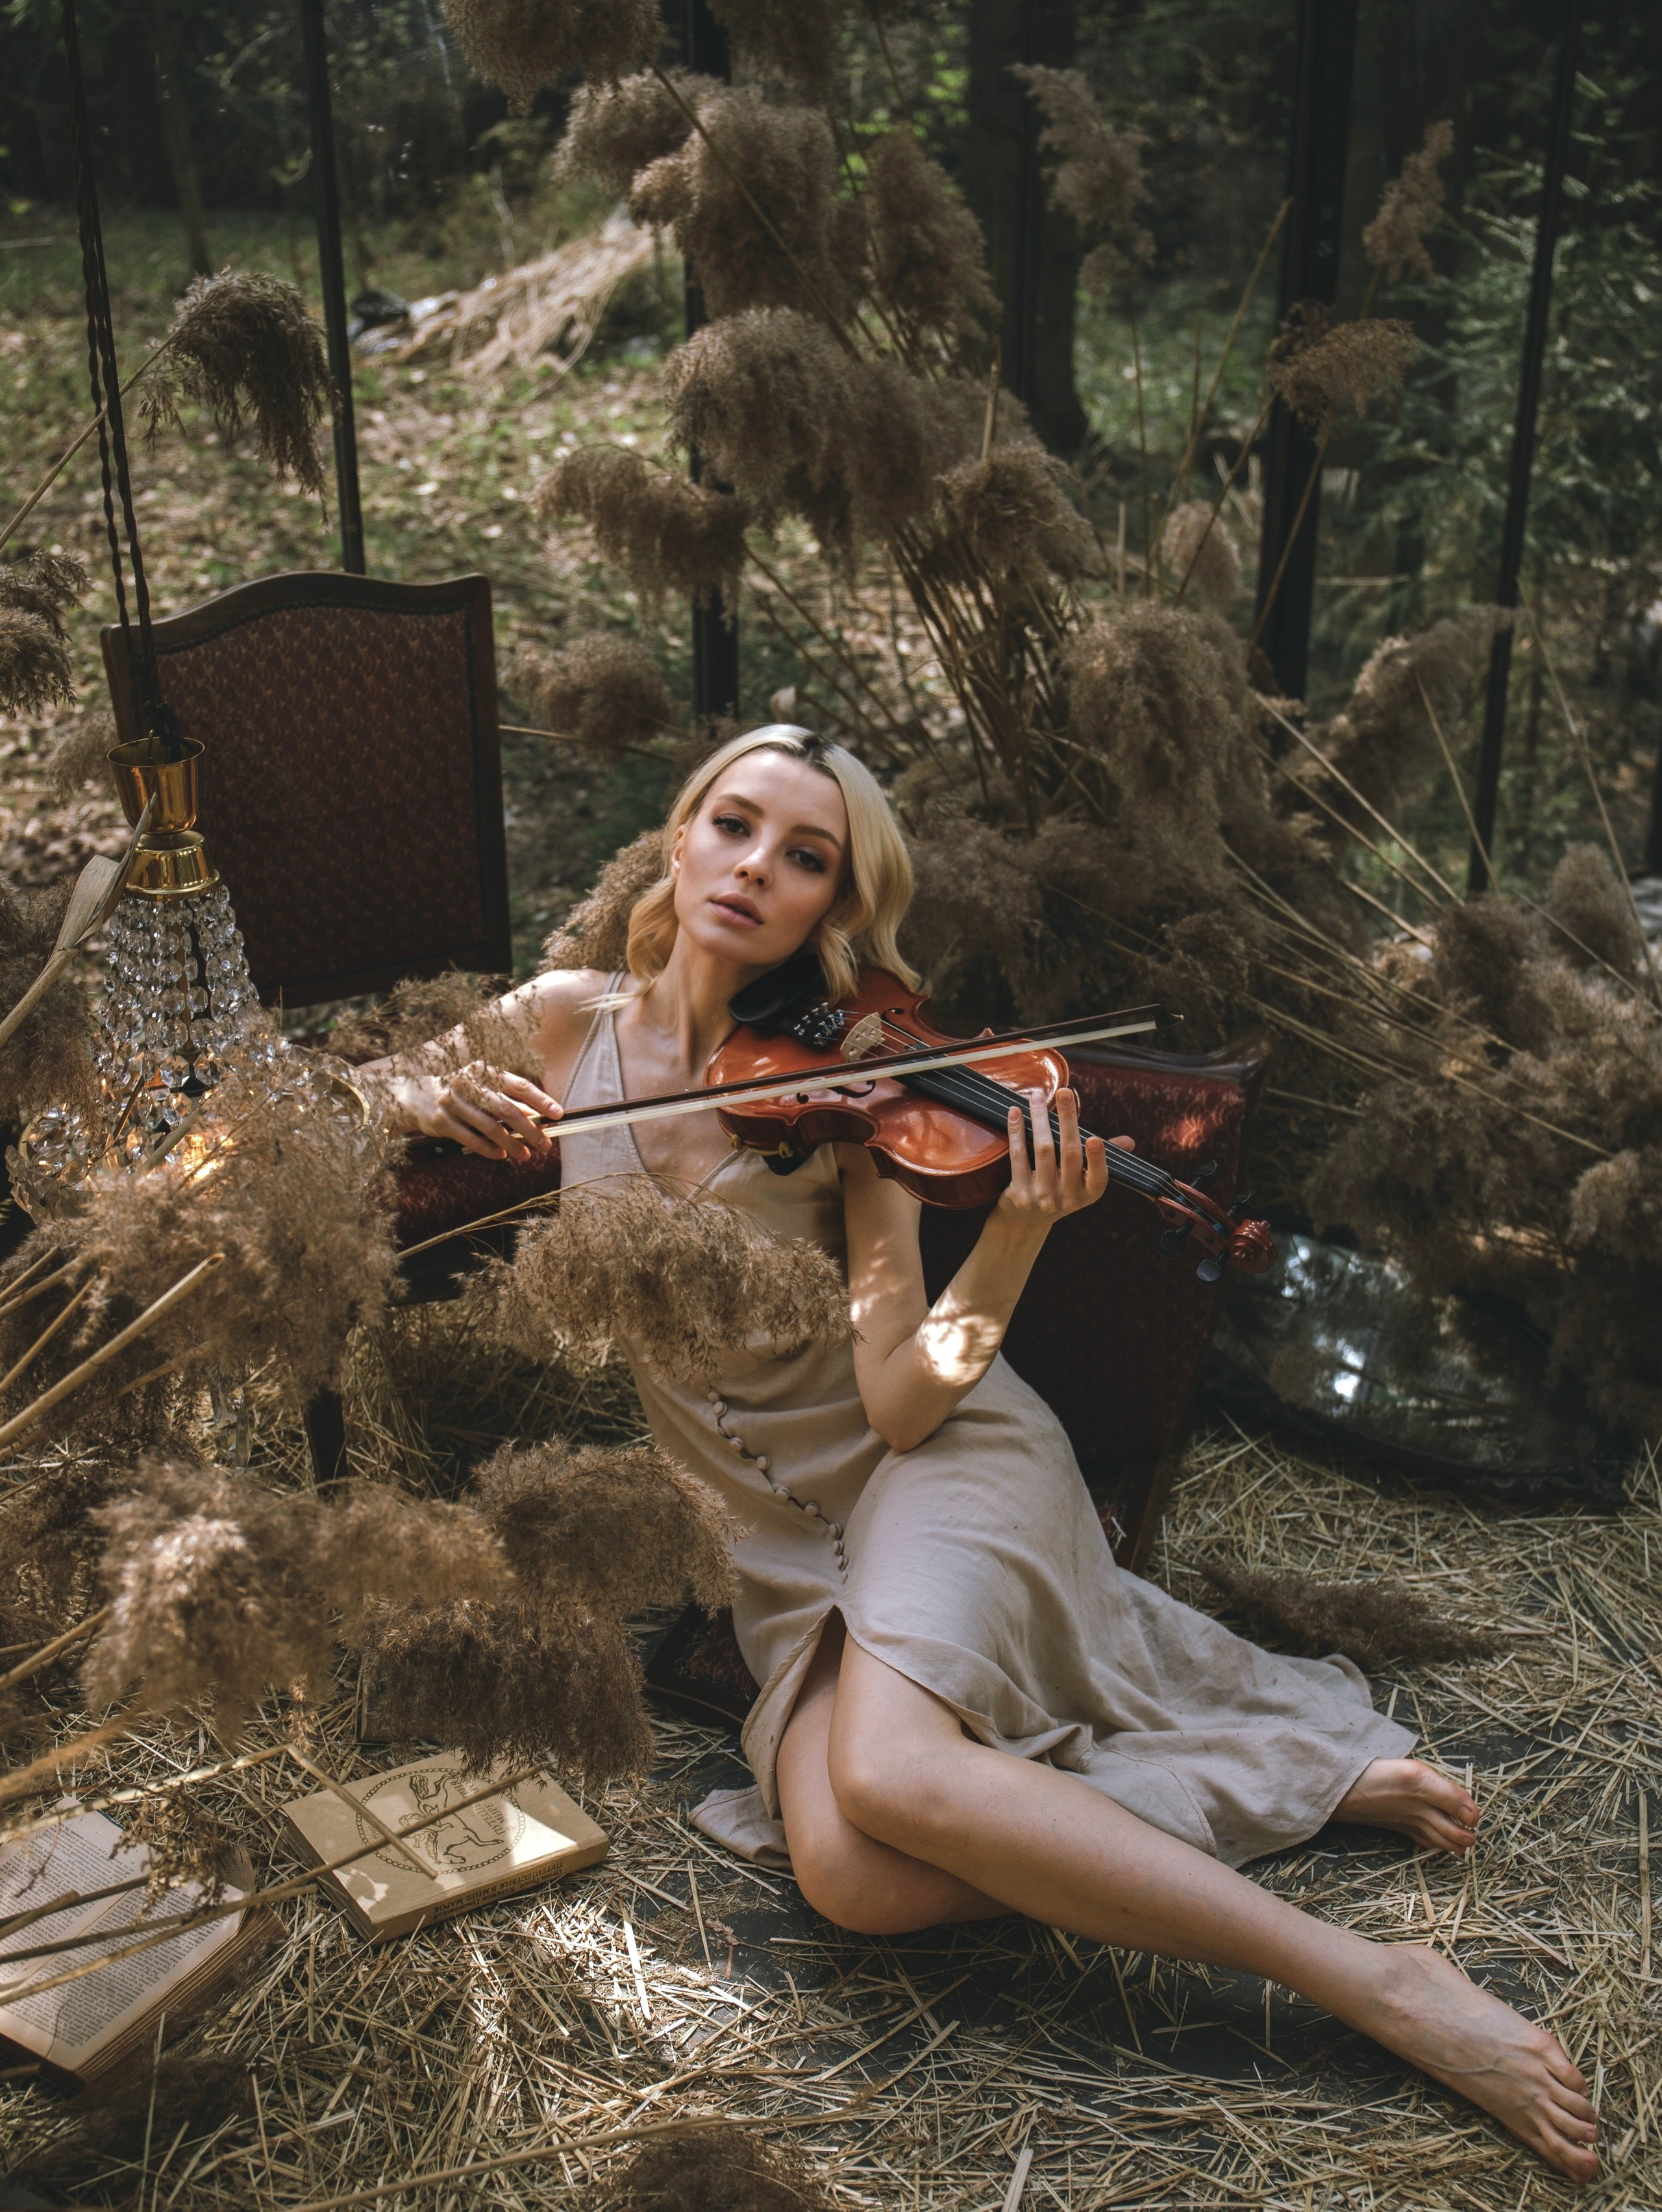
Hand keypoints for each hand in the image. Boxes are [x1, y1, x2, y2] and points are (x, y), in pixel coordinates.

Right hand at [399, 1059, 561, 1161]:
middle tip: (545, 1144)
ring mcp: (453, 1103)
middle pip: (507, 1109)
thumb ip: (508, 1101)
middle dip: (530, 1129)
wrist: (413, 1095)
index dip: (540, 1100)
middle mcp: (468, 1084)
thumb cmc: (458, 1091)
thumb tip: (537, 1118)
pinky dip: (488, 1149)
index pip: (518, 1085)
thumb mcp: (482, 1089)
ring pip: (490, 1128)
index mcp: (483, 1071)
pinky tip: (501, 1156)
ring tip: (526, 1155)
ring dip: (512, 1144)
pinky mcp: (441, 1121)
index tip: (558, 1114)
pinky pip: (471, 1139)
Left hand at [993, 1087, 1131, 1230]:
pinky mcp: (1019, 1194)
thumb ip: (1102, 1159)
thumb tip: (1129, 1142)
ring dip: (1040, 1118)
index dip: (1097, 1159)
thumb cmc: (1059, 1191)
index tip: (1095, 1139)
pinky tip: (1016, 1113)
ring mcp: (1042, 1198)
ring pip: (1043, 1150)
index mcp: (1088, 1194)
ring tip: (1038, 1095)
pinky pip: (1019, 1157)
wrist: (1025, 1222)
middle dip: (1068, 1120)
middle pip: (1069, 1154)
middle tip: (1064, 1091)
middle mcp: (1067, 1198)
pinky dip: (1017, 1132)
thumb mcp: (1082, 1182)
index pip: (1099, 1177)